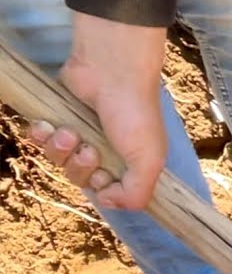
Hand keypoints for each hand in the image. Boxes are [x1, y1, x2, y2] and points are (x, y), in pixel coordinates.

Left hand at [27, 13, 167, 209]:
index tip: (106, 177)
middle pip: (80, 178)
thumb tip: (108, 202)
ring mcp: (80, 134)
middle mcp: (104, 151)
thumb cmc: (134, 115)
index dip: (102, 190)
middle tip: (89, 149)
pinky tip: (48, 126)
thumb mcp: (149, 161)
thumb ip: (136, 194)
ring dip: (60, 150)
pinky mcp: (57, 118)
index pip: (108, 192)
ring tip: (68, 132)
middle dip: (80, 167)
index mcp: (129, 163)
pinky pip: (39, 141)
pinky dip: (40, 137)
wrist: (111, 70)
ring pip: (58, 161)